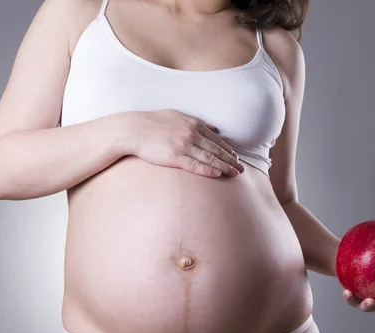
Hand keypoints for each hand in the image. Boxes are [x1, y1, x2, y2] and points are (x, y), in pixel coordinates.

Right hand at [121, 109, 245, 177]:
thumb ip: (195, 122)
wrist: (133, 129)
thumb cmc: (152, 122)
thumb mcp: (176, 116)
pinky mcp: (175, 156)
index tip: (236, 158)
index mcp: (193, 123)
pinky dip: (208, 170)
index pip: (216, 139)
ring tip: (234, 174)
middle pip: (217, 149)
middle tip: (241, 169)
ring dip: (224, 167)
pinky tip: (217, 175)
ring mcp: (184, 145)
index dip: (228, 149)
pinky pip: (195, 165)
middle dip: (231, 160)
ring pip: (209, 158)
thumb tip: (212, 128)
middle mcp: (191, 133)